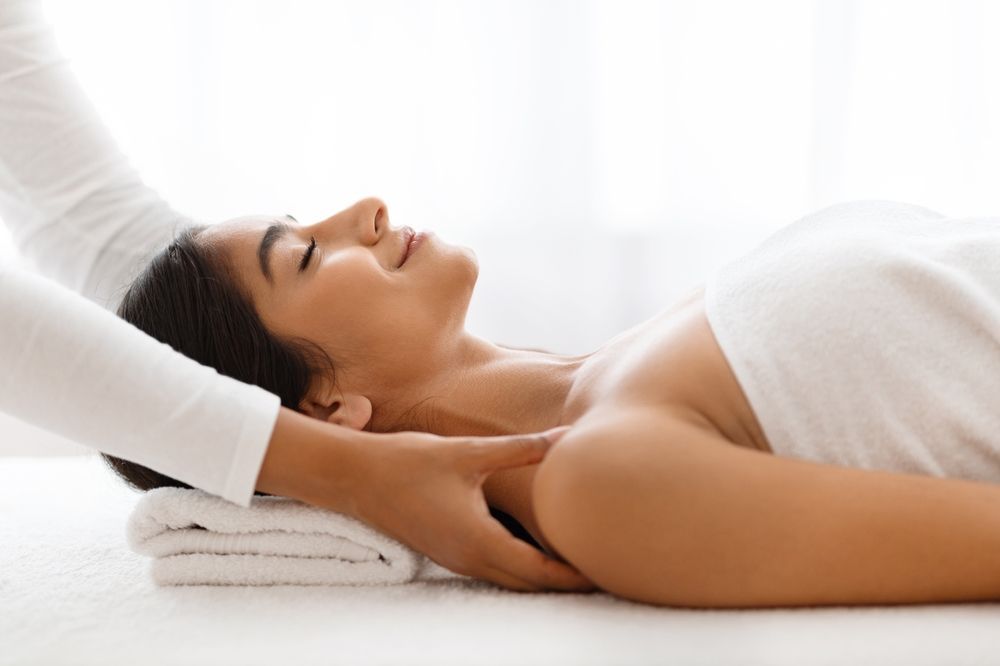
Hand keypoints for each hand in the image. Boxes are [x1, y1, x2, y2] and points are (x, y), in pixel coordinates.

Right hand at [343, 426, 595, 591]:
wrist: (354, 477)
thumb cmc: (407, 462)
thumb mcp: (468, 452)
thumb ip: (520, 449)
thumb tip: (564, 436)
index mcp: (478, 540)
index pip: (538, 570)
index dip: (574, 574)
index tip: (606, 572)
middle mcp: (468, 559)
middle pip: (528, 584)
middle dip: (566, 582)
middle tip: (605, 573)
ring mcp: (456, 559)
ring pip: (510, 581)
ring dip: (542, 578)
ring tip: (578, 565)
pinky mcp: (447, 552)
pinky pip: (493, 572)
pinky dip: (520, 570)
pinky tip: (535, 553)